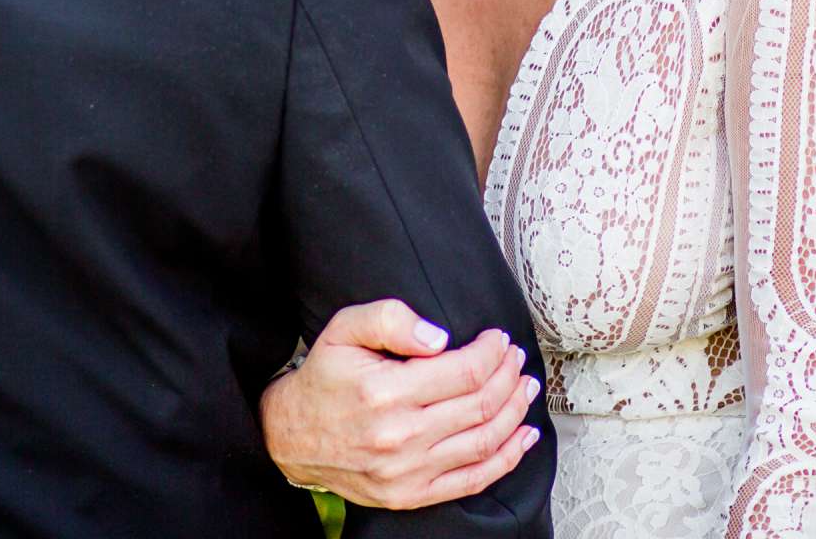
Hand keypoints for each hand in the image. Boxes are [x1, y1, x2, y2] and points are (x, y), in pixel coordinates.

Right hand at [259, 299, 542, 509]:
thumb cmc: (325, 377)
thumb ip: (391, 319)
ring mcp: (407, 472)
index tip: (499, 338)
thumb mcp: (344, 329)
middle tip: (516, 358)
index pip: (464, 371)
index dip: (492, 352)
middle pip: (480, 405)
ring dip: (515, 412)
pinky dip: (507, 459)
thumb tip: (439, 337)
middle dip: (508, 376)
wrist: (290, 435)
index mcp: (386, 392)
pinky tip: (523, 437)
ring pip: (484, 441)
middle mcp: (400, 436)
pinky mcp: (410, 495)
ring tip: (525, 388)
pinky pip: (472, 480)